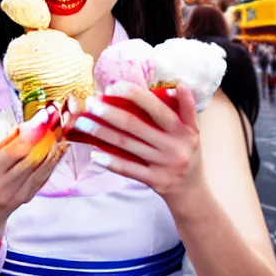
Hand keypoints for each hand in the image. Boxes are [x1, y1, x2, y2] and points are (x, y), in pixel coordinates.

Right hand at [0, 116, 67, 242]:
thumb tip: (23, 125)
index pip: (12, 152)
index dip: (30, 134)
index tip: (42, 118)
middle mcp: (1, 187)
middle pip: (30, 159)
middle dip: (44, 137)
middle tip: (54, 120)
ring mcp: (16, 195)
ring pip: (40, 169)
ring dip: (53, 148)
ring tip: (60, 131)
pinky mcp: (27, 198)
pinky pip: (43, 177)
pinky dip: (53, 161)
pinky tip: (60, 148)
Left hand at [71, 83, 202, 206]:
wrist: (192, 191)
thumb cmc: (186, 150)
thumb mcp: (193, 128)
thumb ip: (185, 107)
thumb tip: (177, 83)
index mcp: (183, 129)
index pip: (156, 107)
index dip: (134, 94)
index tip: (113, 86)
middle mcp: (173, 146)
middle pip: (135, 125)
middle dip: (109, 112)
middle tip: (90, 103)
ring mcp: (163, 165)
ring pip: (127, 145)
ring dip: (102, 133)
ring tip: (83, 123)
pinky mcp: (154, 181)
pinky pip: (128, 169)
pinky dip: (110, 161)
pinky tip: (94, 153)